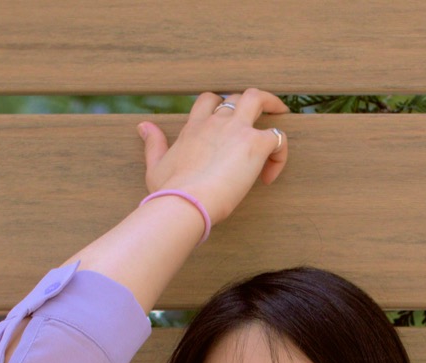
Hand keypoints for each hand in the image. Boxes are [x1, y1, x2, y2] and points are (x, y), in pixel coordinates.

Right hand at [136, 89, 289, 227]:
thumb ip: (153, 145)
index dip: (219, 109)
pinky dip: (280, 153)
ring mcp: (236, 130)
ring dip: (272, 104)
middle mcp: (215, 123)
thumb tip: (143, 126)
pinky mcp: (254, 144)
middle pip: (234, 97)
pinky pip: (278, 137)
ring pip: (258, 99)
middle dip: (248, 104)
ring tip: (282, 115)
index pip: (208, 102)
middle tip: (261, 117)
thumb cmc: (170, 192)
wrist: (186, 202)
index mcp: (194, 128)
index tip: (226, 132)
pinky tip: (270, 176)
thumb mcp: (155, 166)